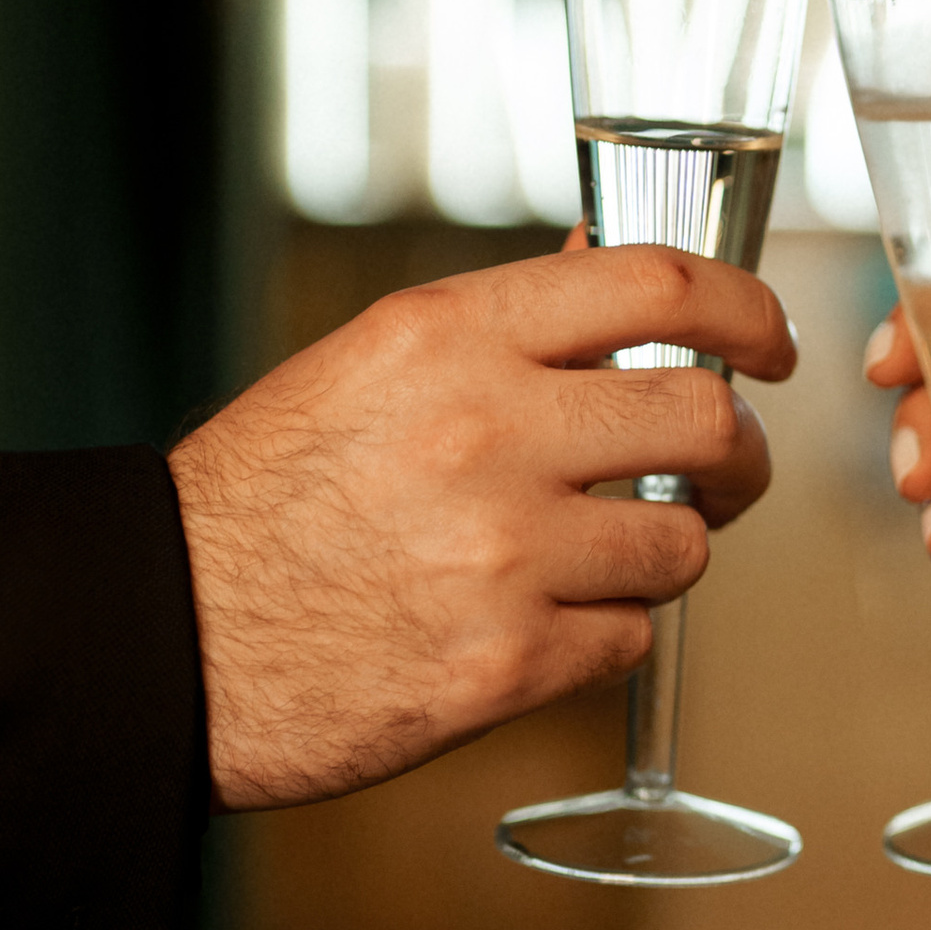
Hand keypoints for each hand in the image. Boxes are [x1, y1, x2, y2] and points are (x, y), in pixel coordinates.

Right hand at [172, 247, 794, 810]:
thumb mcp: (366, 366)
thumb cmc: (257, 502)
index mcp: (447, 337)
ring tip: (605, 561)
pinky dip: (604, 637)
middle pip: (706, 416)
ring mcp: (501, 555)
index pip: (655, 284)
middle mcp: (485, 432)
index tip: (770, 342)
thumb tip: (609, 264)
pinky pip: (629, 641)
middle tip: (722, 472)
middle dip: (738, 451)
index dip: (745, 309)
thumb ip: (501, 325)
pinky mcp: (504, 665)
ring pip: (683, 544)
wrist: (160, 636)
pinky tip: (540, 627)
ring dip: (665, 554)